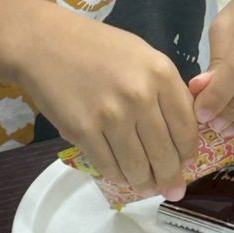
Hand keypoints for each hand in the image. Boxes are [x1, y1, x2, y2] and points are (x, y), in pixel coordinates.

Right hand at [17, 9, 197, 200]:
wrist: (45, 43)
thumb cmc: (96, 46)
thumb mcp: (142, 55)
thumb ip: (165, 89)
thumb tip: (182, 130)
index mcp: (160, 73)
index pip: (186, 127)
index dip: (188, 152)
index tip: (186, 163)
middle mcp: (140, 96)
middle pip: (165, 153)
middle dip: (170, 178)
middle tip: (172, 189)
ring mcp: (110, 116)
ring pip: (137, 167)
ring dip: (144, 182)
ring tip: (146, 186)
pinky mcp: (83, 131)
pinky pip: (108, 166)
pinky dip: (117, 175)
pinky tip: (121, 174)